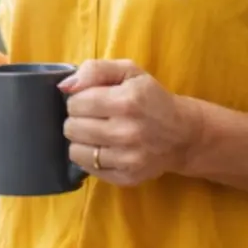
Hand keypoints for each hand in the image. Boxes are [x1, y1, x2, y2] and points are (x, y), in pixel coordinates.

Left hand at [60, 60, 201, 185]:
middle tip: (94, 117)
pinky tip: (104, 147)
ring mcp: (127, 159)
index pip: (75, 103)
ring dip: (82, 140)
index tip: (91, 100)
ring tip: (97, 132)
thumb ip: (95, 70)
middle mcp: (126, 132)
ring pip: (75, 150)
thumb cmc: (151, 98)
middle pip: (72, 127)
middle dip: (78, 119)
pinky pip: (88, 169)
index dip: (78, 99)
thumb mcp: (129, 72)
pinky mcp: (126, 178)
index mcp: (127, 101)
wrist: (182, 134)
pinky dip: (90, 158)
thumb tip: (65, 86)